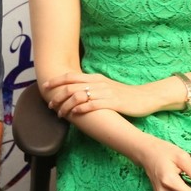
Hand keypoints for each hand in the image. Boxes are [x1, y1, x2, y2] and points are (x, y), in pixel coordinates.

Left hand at [42, 72, 157, 118]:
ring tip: (60, 114)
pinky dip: (81, 108)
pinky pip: (93, 104)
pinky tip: (74, 114)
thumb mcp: (106, 87)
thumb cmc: (124, 94)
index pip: (71, 76)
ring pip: (79, 96)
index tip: (45, 86)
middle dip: (58, 95)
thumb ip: (92, 88)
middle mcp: (98, 83)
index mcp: (95, 78)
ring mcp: (105, 92)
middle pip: (71, 86)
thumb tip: (76, 92)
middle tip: (50, 104)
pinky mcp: (113, 102)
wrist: (145, 97)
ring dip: (66, 105)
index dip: (56, 81)